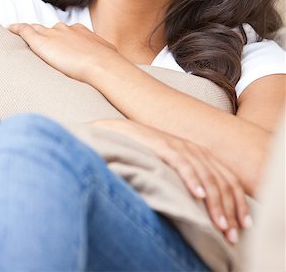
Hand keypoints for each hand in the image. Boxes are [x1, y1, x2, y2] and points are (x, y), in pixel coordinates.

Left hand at [8, 22, 117, 82]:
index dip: (61, 38)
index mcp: (82, 32)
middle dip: (46, 35)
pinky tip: (10, 29)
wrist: (102, 65)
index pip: (67, 32)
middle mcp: (67, 30)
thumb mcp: (109, 55)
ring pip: (37, 29)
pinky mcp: (42, 41)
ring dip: (30, 33)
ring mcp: (54, 34)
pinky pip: (25, 31)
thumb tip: (115, 62)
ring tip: (20, 33)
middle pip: (51, 30)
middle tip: (41, 43)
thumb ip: (106, 56)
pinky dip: (16, 29)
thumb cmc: (109, 63)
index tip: (59, 43)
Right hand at [91, 118, 251, 243]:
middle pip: (222, 180)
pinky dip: (192, 179)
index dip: (239, 202)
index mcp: (201, 155)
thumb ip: (190, 181)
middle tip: (232, 234)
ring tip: (220, 224)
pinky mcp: (163, 146)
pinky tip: (198, 194)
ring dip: (215, 202)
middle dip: (230, 209)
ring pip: (206, 175)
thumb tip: (203, 209)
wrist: (122, 133)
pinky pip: (182, 163)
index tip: (244, 225)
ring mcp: (180, 147)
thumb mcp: (173, 168)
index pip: (228, 179)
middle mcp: (195, 150)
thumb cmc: (148, 155)